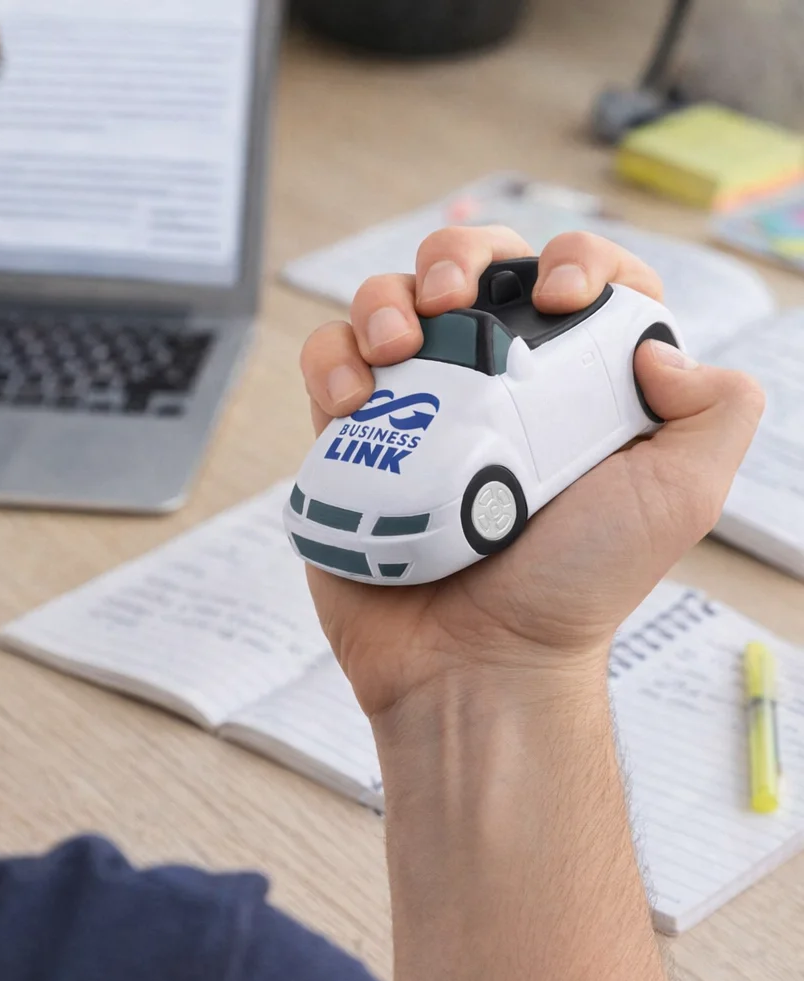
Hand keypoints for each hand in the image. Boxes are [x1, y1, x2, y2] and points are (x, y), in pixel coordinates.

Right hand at [300, 227, 764, 716]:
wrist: (475, 660)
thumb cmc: (573, 588)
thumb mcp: (678, 497)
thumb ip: (715, 411)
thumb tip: (659, 344)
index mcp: (575, 386)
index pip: (578, 280)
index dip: (572, 258)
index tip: (560, 297)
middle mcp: (496, 386)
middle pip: (471, 270)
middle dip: (458, 254)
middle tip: (452, 295)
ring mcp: (420, 409)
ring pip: (390, 305)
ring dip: (384, 299)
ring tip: (395, 345)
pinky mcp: (357, 439)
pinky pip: (332, 367)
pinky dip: (332, 360)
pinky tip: (352, 396)